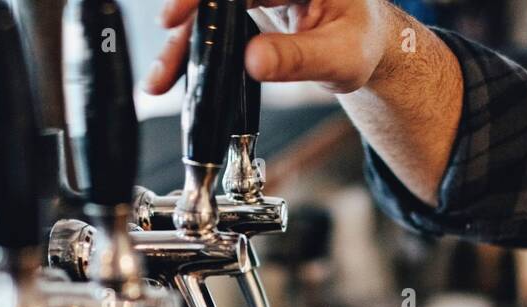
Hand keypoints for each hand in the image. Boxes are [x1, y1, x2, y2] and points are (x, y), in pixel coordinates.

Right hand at [144, 0, 400, 95]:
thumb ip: (298, 59)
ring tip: (162, 79)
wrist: (364, 44)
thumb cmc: (361, 43)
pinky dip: (196, 48)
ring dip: (185, 42)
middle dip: (185, 23)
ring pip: (209, 7)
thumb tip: (253, 61)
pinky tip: (177, 71)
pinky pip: (214, 20)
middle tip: (164, 61)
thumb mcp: (341, 57)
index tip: (176, 17)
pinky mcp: (245, 2)